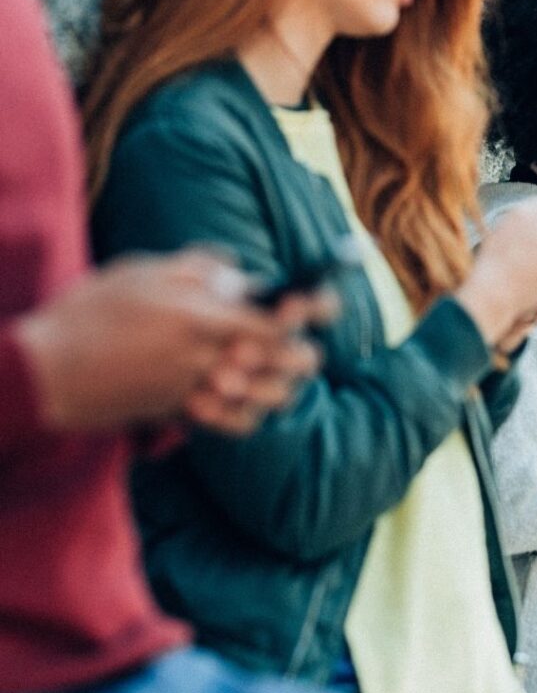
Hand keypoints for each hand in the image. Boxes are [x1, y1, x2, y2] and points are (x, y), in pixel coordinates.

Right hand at [16, 251, 336, 433]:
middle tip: (310, 351)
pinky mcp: (183, 413)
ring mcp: (197, 390)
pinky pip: (234, 422)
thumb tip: (239, 272)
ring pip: (265, 396)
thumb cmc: (92, 313)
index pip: (273, 318)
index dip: (308, 310)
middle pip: (280, 362)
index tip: (329, 303)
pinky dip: (251, 416)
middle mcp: (206, 357)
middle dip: (304, 355)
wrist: (50, 371)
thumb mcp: (141, 272)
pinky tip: (254, 406)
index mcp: (200, 318)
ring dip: (284, 387)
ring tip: (290, 379)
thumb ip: (197, 269)